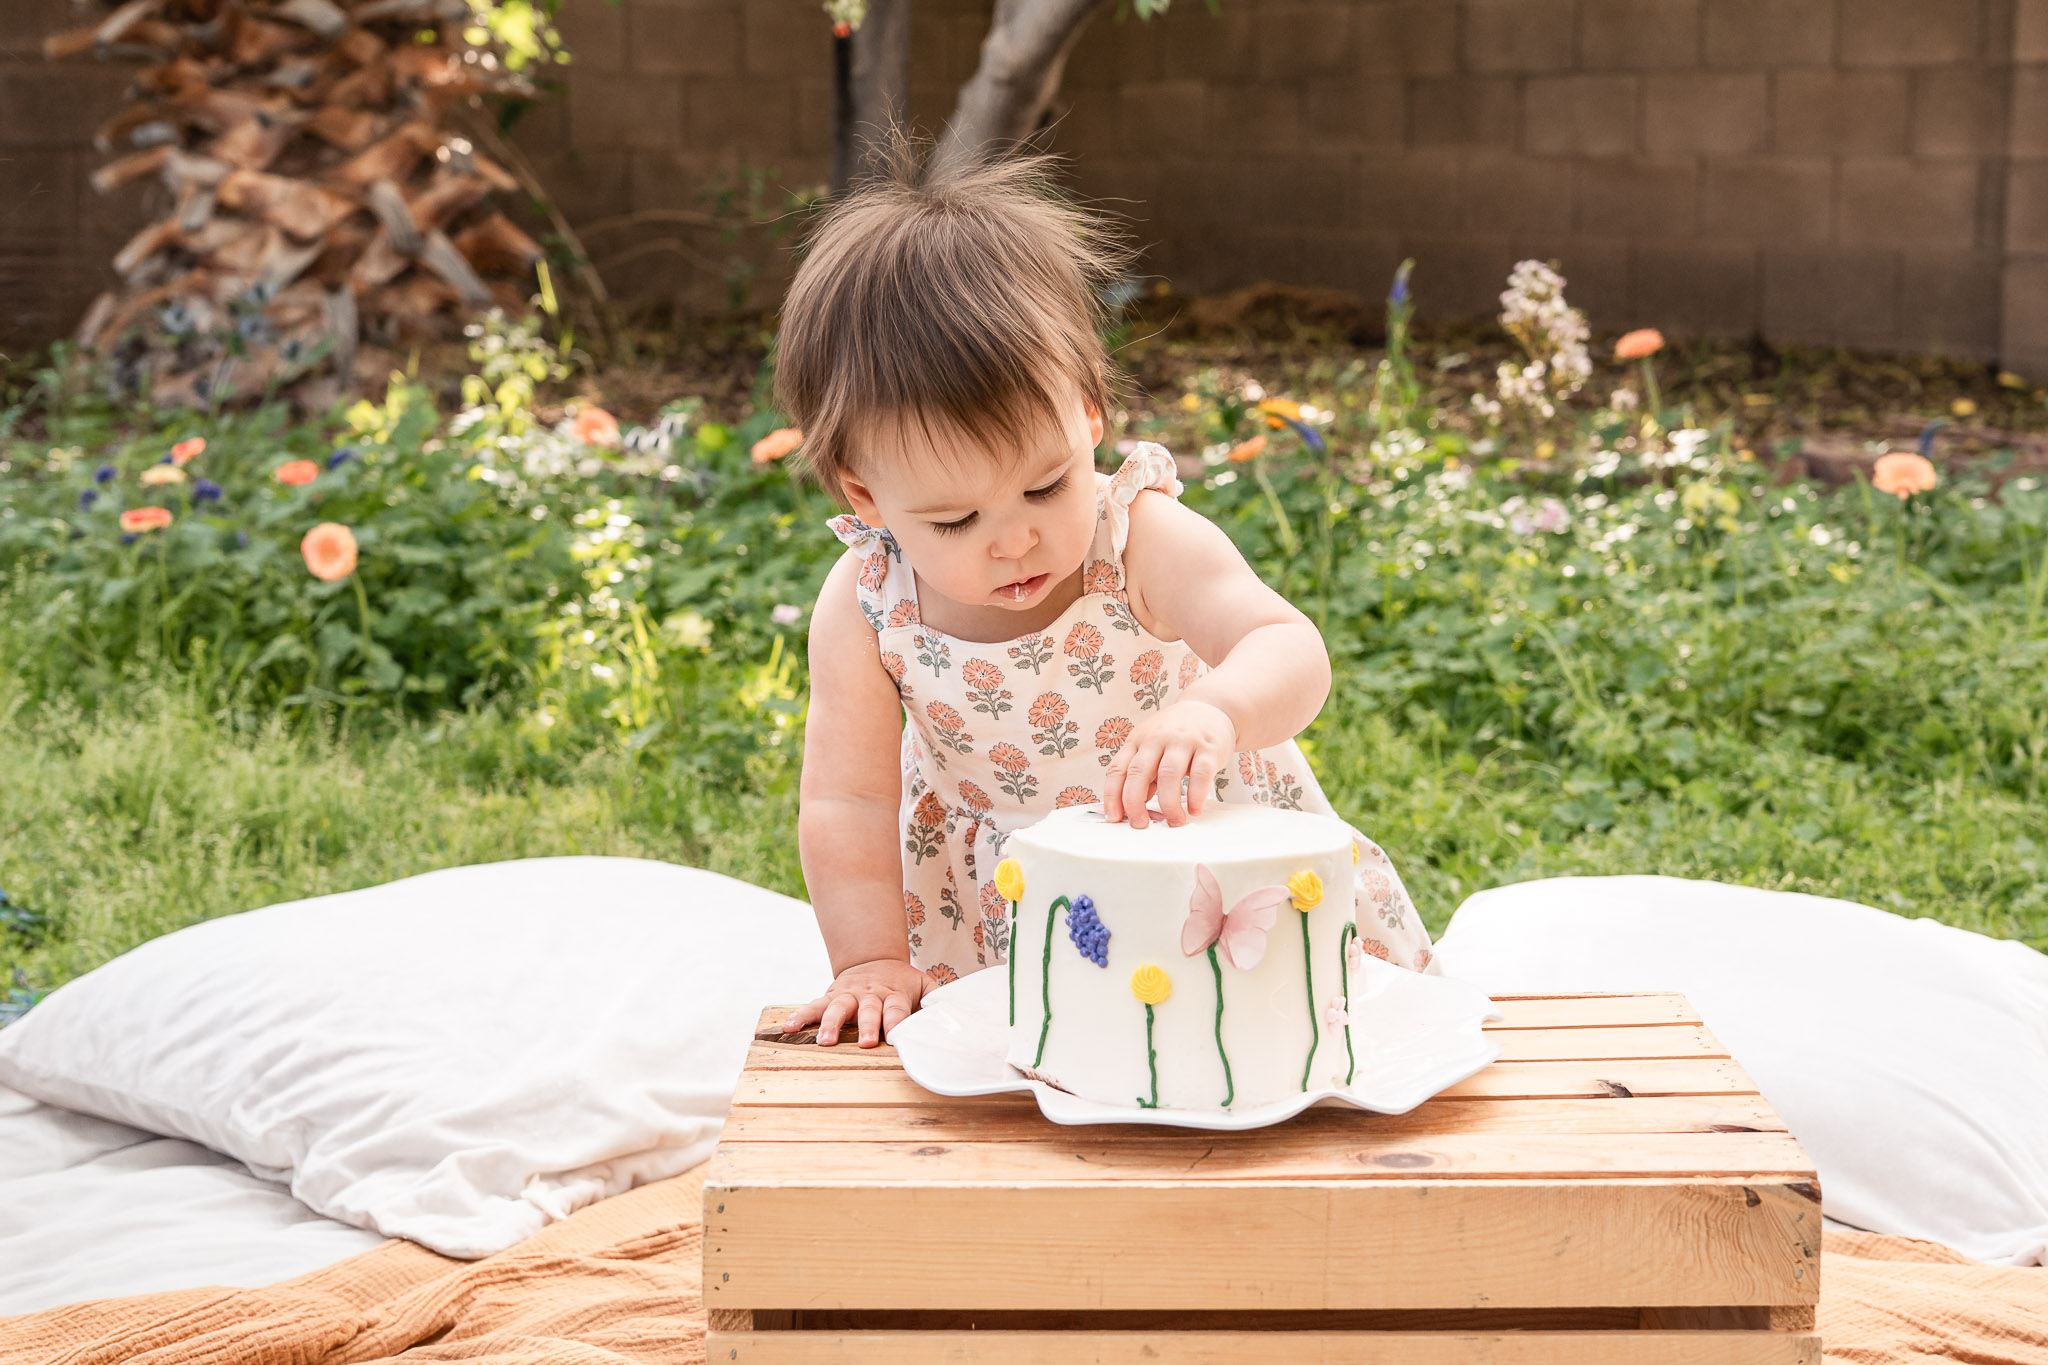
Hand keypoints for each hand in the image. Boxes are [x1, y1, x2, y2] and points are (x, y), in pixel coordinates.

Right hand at [782, 957, 926, 1046]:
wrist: (874, 960)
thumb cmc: (902, 982)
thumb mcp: (924, 984)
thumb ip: (938, 999)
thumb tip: (957, 1012)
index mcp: (894, 993)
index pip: (897, 1009)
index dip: (896, 1022)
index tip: (894, 1037)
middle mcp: (870, 994)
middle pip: (868, 1010)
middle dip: (866, 1026)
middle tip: (865, 1042)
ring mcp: (848, 995)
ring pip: (838, 1008)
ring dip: (831, 1025)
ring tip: (825, 1041)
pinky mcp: (830, 996)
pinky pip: (814, 1006)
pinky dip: (801, 1016)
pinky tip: (788, 1027)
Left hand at [1102, 698, 1238, 828]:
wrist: (1210, 708)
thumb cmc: (1176, 734)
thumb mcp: (1151, 747)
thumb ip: (1141, 774)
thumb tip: (1132, 806)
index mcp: (1138, 740)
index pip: (1118, 769)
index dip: (1112, 795)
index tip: (1114, 817)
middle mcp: (1157, 738)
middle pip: (1139, 772)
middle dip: (1135, 803)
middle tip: (1140, 824)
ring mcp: (1183, 741)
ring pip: (1169, 775)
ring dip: (1169, 804)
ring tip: (1174, 821)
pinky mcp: (1208, 747)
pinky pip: (1200, 774)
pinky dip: (1196, 796)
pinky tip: (1194, 809)